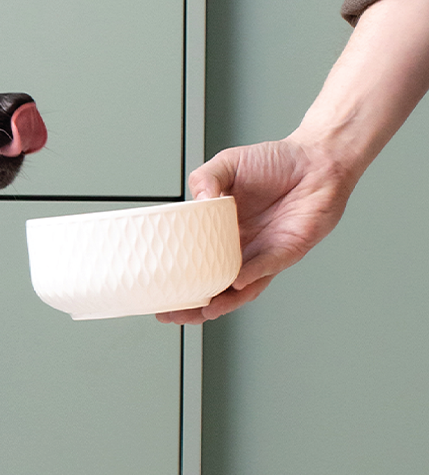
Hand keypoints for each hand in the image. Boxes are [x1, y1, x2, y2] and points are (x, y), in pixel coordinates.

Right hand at [156, 137, 358, 323]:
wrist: (317, 160)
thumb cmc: (277, 162)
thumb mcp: (227, 164)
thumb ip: (204, 178)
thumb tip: (195, 201)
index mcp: (223, 232)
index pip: (195, 263)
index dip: (178, 281)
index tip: (157, 294)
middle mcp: (241, 249)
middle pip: (212, 286)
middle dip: (191, 305)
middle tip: (169, 314)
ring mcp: (263, 254)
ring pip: (239, 289)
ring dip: (220, 303)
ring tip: (201, 311)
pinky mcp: (287, 252)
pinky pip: (266, 268)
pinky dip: (251, 277)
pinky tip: (235, 283)